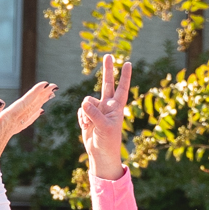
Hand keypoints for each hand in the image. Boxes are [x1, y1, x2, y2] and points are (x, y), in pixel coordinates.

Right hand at [0, 82, 56, 168]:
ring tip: (51, 93)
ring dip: (41, 102)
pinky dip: (35, 114)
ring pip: (31, 112)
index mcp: (9, 119)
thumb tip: (0, 101)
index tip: (45, 84)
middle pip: (31, 106)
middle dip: (42, 95)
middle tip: (54, 86)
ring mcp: (14, 127)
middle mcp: (14, 122)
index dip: (34, 93)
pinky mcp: (12, 131)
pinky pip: (27, 120)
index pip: (24, 103)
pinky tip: (40, 111)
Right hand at [77, 56, 132, 179]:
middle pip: (107, 84)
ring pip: (87, 102)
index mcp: (116, 107)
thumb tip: (84, 102)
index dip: (125, 76)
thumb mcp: (104, 127)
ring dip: (87, 112)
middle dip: (107, 70)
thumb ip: (94, 113)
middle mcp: (107, 106)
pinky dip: (82, 118)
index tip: (127, 63)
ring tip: (91, 124)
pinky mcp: (87, 116)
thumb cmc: (108, 141)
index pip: (122, 88)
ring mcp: (97, 110)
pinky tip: (87, 127)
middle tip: (108, 55)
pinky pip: (81, 111)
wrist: (100, 154)